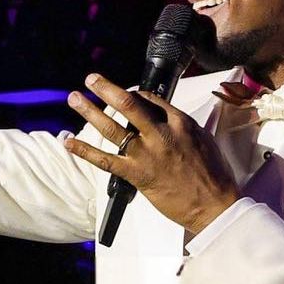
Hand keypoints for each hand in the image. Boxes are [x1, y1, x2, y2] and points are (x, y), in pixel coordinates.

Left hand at [64, 73, 238, 236]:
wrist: (214, 204)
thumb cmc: (212, 174)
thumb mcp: (201, 138)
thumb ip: (179, 126)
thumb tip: (162, 118)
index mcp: (180, 122)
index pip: (150, 99)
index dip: (132, 94)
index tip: (122, 93)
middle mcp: (161, 134)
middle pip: (128, 105)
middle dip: (106, 89)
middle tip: (91, 79)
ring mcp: (147, 154)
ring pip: (112, 128)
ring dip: (90, 111)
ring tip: (75, 99)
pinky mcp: (137, 174)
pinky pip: (106, 160)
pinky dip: (85, 151)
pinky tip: (69, 143)